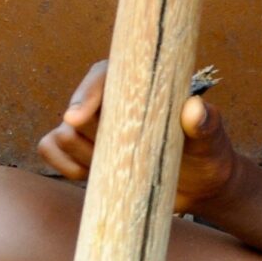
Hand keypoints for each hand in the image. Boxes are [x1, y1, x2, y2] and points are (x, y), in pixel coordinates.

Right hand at [36, 59, 237, 215]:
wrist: (202, 185)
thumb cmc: (208, 152)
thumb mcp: (212, 138)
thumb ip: (206, 123)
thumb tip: (194, 109)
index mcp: (138, 84)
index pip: (101, 75)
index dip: (85, 94)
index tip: (78, 118)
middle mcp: (110, 101)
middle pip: (76, 111)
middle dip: (92, 138)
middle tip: (126, 154)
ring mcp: (92, 126)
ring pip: (63, 135)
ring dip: (83, 156)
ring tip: (122, 167)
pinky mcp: (82, 150)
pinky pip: (49, 148)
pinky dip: (62, 165)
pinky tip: (89, 176)